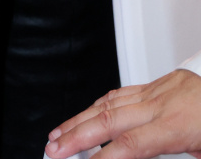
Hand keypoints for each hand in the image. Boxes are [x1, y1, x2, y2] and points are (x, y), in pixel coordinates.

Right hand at [45, 69, 200, 157]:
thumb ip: (181, 157)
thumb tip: (137, 156)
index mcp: (178, 125)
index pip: (132, 144)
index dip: (104, 157)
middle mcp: (163, 104)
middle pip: (110, 120)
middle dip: (76, 135)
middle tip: (54, 150)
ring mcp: (158, 90)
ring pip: (109, 102)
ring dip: (79, 119)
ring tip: (58, 133)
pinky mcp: (158, 83)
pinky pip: (120, 92)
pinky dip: (97, 103)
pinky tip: (85, 112)